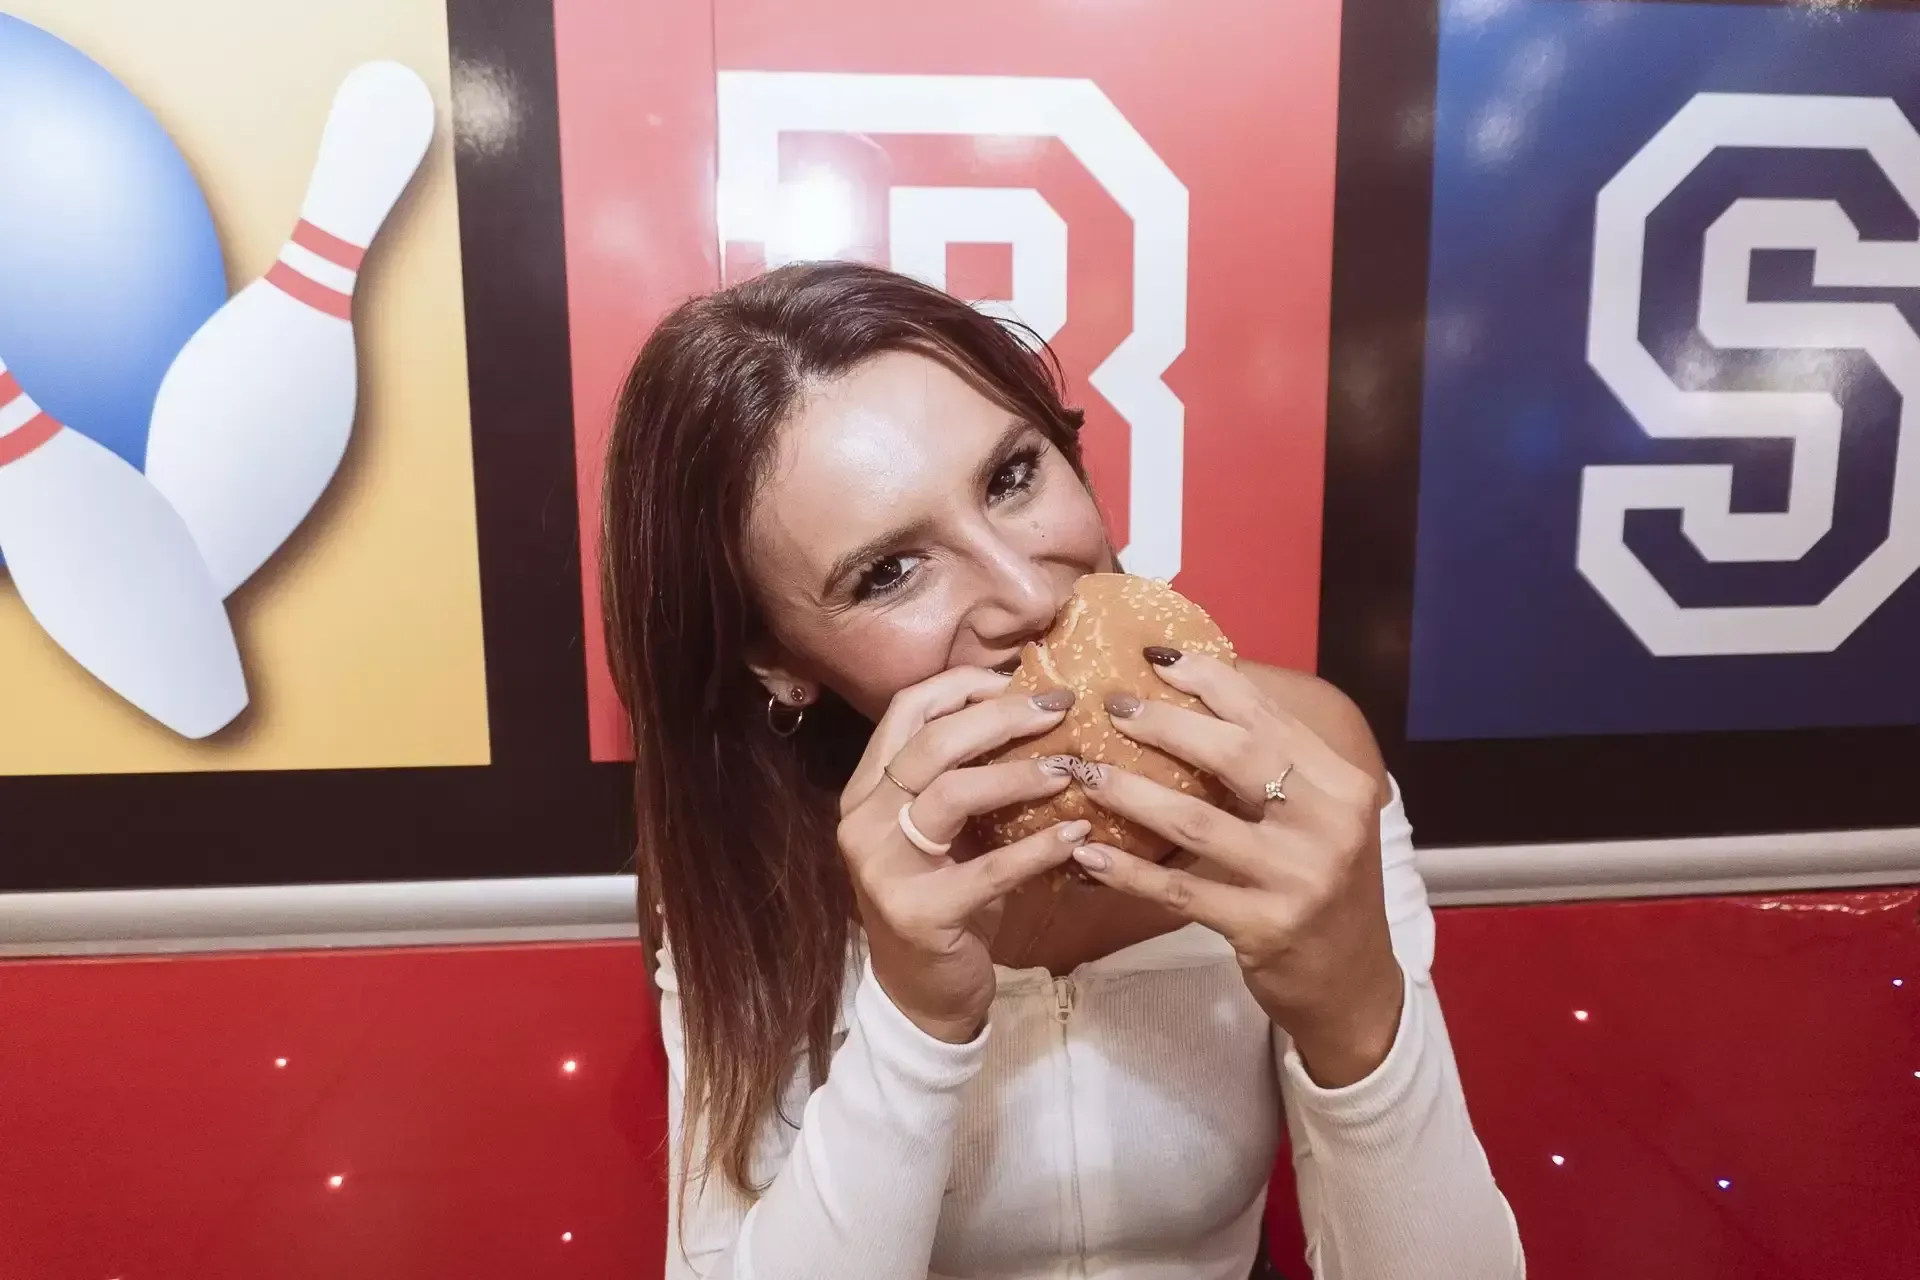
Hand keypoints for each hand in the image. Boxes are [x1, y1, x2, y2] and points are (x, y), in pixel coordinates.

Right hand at [838, 667, 1089, 1043]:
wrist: (922, 994)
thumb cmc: (945, 897)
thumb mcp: (946, 831)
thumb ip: (966, 775)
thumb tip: (1033, 709)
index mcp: (867, 789)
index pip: (905, 710)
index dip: (963, 684)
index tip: (1022, 676)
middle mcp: (864, 820)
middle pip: (931, 742)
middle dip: (1001, 716)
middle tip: (1060, 708)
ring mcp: (884, 867)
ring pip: (951, 793)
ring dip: (1018, 773)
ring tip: (1070, 766)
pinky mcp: (919, 913)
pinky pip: (988, 869)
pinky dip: (1039, 848)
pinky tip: (1078, 835)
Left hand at [1068, 654, 1404, 1085]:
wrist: (1353, 983)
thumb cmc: (1322, 884)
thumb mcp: (1321, 817)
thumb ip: (1275, 764)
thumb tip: (1197, 698)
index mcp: (1341, 785)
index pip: (1269, 716)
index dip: (1210, 679)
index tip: (1155, 658)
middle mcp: (1327, 825)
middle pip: (1234, 756)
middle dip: (1164, 724)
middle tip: (1110, 705)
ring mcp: (1296, 878)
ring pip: (1196, 821)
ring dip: (1130, 793)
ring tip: (1084, 771)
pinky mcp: (1263, 927)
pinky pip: (1180, 890)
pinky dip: (1128, 871)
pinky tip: (1087, 856)